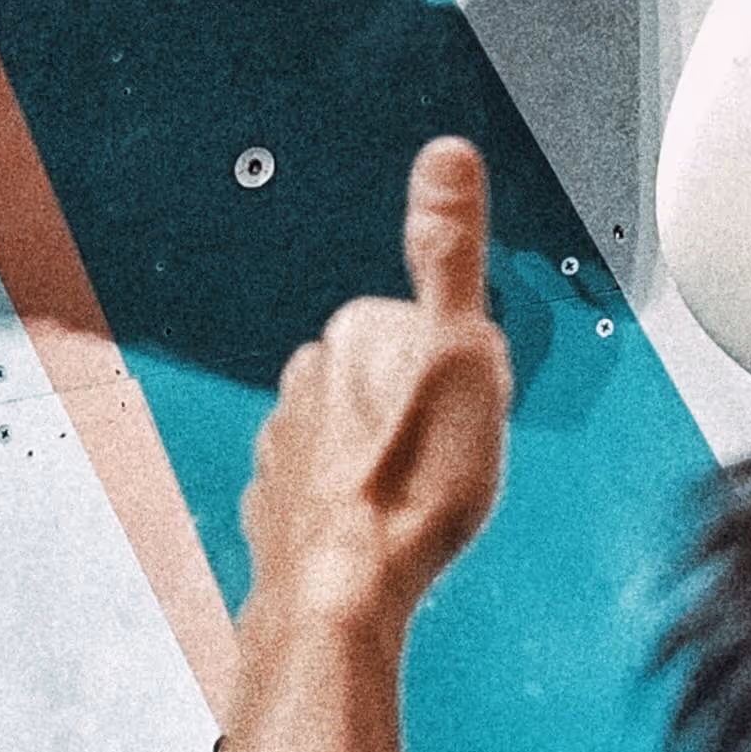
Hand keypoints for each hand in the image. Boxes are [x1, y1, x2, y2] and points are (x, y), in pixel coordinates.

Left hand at [237, 139, 512, 641]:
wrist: (343, 595)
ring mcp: (286, 440)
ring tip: (421, 502)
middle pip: (397, 382)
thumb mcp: (463, 351)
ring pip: (362, 436)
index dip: (467, 372)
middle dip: (427, 414)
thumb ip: (451, 251)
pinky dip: (357, 506)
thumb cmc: (411, 487)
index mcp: (354, 332)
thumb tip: (445, 155)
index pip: (432, 330)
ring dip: (392, 460)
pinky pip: (330, 490)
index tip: (472, 409)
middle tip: (453, 461)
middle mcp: (306, 377)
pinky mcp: (278, 500)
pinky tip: (383, 530)